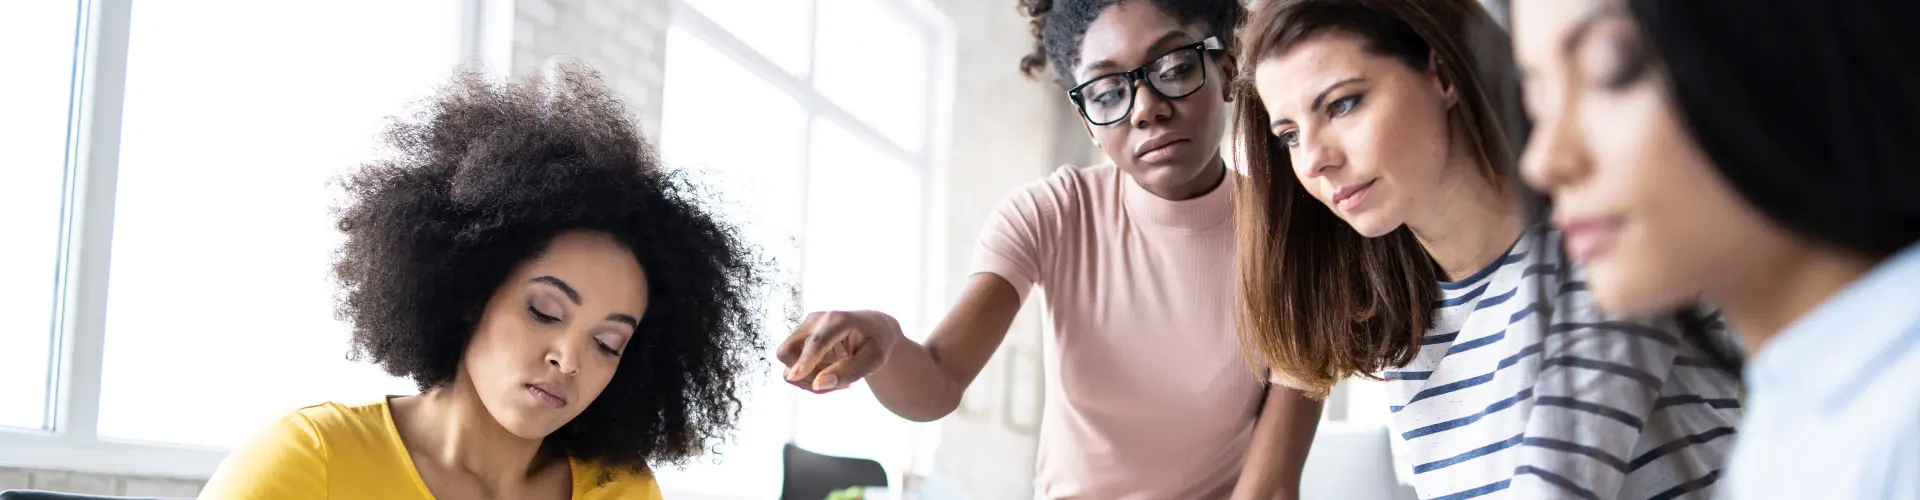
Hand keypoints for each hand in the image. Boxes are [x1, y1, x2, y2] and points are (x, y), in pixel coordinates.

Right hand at [776, 310, 902, 392]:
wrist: (873, 329)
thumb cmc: (876, 343)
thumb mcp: (874, 359)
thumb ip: (849, 371)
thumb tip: (818, 384)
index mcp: (837, 320)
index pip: (816, 342)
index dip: (805, 360)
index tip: (795, 377)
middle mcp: (814, 321)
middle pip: (789, 351)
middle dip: (805, 375)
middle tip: (837, 383)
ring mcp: (804, 329)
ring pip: (787, 361)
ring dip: (808, 379)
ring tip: (837, 380)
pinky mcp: (799, 340)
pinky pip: (792, 366)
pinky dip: (807, 378)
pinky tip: (829, 376)